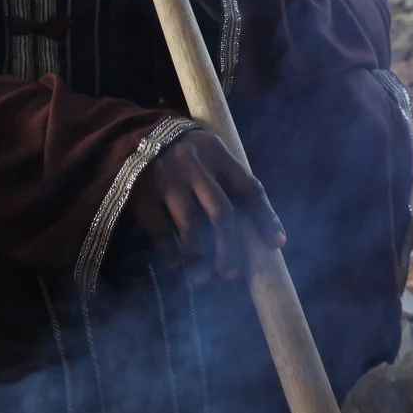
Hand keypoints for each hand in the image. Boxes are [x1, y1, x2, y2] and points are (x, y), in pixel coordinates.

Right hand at [127, 128, 284, 280]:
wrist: (136, 134)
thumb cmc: (187, 154)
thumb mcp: (212, 155)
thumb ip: (231, 183)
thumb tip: (257, 226)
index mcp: (218, 156)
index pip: (249, 187)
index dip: (265, 217)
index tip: (276, 243)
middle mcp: (195, 167)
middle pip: (220, 211)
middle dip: (229, 246)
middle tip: (231, 274)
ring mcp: (168, 180)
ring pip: (190, 224)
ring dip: (198, 256)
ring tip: (202, 277)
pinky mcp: (142, 194)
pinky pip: (160, 229)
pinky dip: (169, 251)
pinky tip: (175, 265)